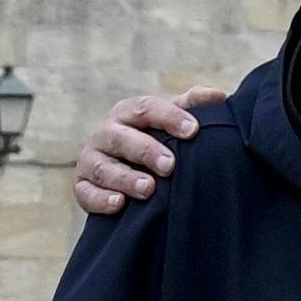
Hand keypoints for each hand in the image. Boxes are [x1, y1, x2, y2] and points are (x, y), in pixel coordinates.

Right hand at [70, 72, 219, 225]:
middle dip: (146, 151)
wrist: (117, 166)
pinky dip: (101, 199)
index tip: (193, 130)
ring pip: (103, 167)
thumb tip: (218, 96)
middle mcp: (105, 133)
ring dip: (126, 178)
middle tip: (170, 165)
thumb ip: (190, 105)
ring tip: (149, 189)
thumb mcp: (167, 119)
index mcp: (128, 112)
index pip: (146, 108)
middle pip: (122, 138)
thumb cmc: (150, 138)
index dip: (170, 117)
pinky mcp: (81, 186)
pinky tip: (119, 204)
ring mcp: (91, 160)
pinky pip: (86, 193)